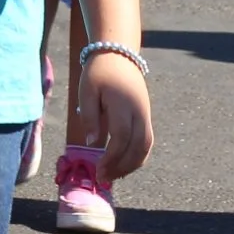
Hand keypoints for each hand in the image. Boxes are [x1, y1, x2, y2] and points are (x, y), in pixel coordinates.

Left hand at [79, 51, 153, 181]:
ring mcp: (146, 115)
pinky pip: (147, 141)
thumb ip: (89, 117)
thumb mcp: (87, 91)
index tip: (98, 169)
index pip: (121, 138)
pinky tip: (124, 164)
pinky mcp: (146, 116)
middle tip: (103, 178)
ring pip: (146, 147)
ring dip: (132, 165)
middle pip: (138, 147)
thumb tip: (92, 144)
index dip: (112, 157)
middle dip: (122, 166)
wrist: (118, 55)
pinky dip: (138, 156)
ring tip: (113, 175)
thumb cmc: (98, 73)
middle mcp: (139, 112)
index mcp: (123, 105)